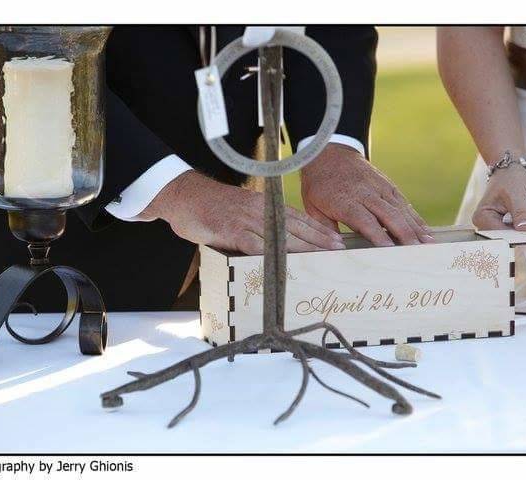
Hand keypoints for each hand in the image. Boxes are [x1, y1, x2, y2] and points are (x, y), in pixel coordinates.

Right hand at [139, 170, 345, 253]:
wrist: (185, 196)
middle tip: (340, 250)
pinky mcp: (232, 230)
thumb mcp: (241, 211)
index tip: (336, 240)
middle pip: (296, 227)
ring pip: (281, 236)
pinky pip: (256, 245)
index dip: (318, 229)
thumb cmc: (213, 207)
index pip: (298, 218)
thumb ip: (258, 225)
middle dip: (319, 239)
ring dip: (304, 248)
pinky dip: (271, 256)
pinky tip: (285, 264)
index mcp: (265, 205)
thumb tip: (276, 243)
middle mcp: (260, 211)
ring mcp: (247, 220)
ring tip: (323, 257)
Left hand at [300, 144, 433, 245]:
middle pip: (388, 215)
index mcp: (345, 201)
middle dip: (404, 234)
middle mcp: (365, 193)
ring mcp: (378, 187)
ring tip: (428, 244)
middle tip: (416, 251)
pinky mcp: (387, 184)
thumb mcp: (312, 206)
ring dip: (415, 227)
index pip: (365, 221)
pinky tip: (424, 229)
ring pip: (400, 209)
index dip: (379, 235)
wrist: (328, 152)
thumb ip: (325, 228)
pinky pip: (403, 202)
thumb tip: (335, 249)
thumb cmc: (319, 184)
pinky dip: (415, 216)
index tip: (391, 250)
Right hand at [472, 163, 525, 230]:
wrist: (512, 171)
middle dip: (522, 234)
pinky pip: (517, 231)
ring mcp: (495, 226)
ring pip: (513, 236)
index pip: (498, 234)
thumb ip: (520, 212)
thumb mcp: (516, 194)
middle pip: (505, 237)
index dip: (515, 235)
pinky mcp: (505, 226)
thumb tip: (524, 228)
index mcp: (482, 217)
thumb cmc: (510, 179)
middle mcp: (485, 225)